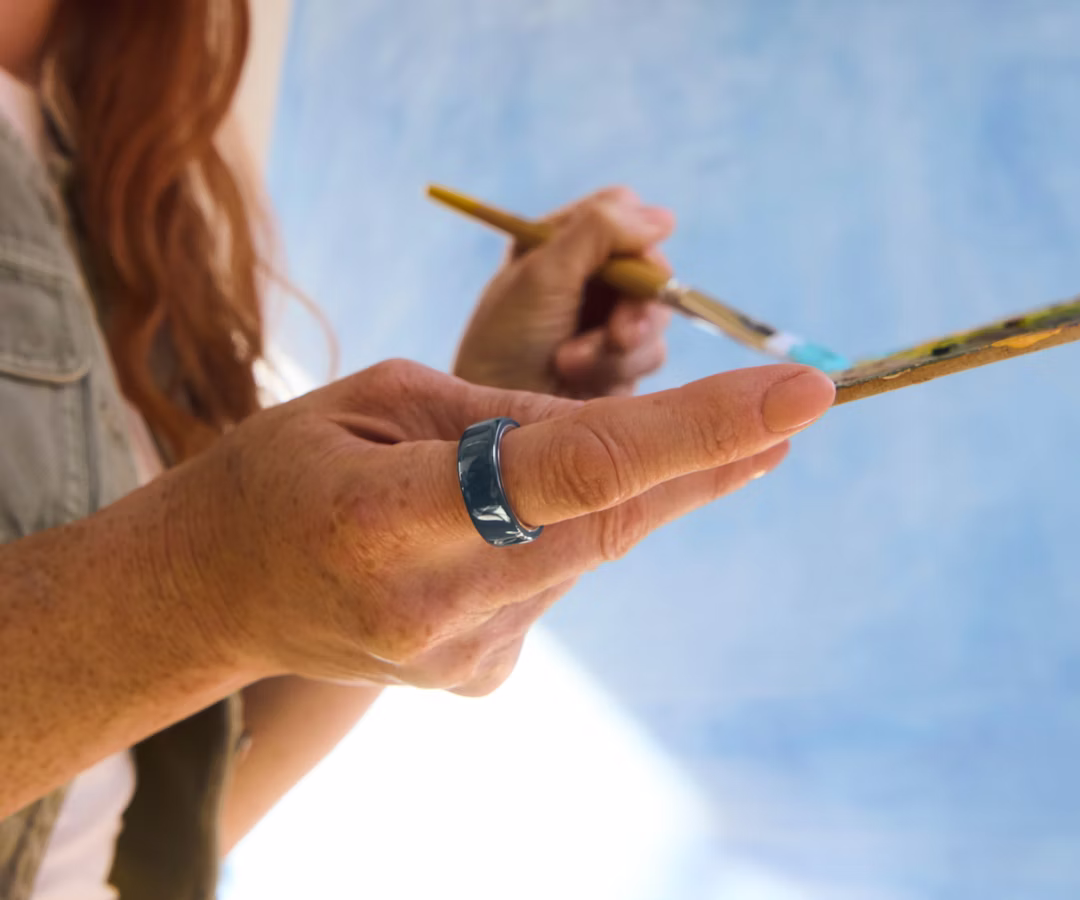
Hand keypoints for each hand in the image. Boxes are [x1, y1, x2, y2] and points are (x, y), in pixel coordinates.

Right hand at [178, 359, 834, 695]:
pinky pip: (558, 580)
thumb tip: (624, 430)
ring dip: (623, 488)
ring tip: (600, 448)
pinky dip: (567, 530)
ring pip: (591, 549)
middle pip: (612, 521)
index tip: (801, 393)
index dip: (698, 430)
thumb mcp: (380, 397)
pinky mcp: (480, 677)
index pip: (578, 471)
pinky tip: (515, 515)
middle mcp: (434, 609)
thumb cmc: (285, 472)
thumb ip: (505, 415)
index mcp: (390, 521)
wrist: (216, 590)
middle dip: (706, 459)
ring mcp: (462, 658)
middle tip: (793, 407)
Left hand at [454, 187, 674, 397]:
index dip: (633, 234)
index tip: (629, 266)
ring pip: (656, 314)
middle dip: (636, 303)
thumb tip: (664, 217)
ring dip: (618, 343)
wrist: (497, 423)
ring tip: (569, 362)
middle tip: (618, 334)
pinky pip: (651, 353)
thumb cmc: (505, 343)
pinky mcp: (621, 362)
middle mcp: (587, 276)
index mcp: (559, 241)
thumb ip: (599, 233)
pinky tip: (579, 379)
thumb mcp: (543, 275)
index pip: (621, 210)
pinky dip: (618, 367)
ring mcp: (606, 319)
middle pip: (651, 265)